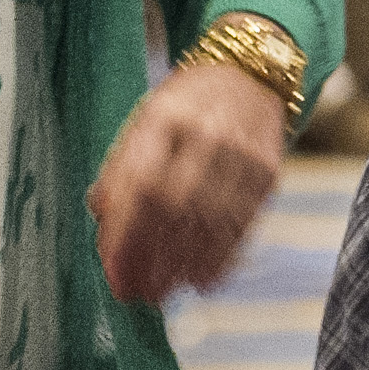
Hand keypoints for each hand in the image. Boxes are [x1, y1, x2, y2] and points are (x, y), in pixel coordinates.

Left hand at [86, 65, 286, 300]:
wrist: (252, 75)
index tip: (114, 272)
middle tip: (134, 293)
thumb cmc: (187, 106)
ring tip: (160, 294)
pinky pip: (242, 226)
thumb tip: (101, 217)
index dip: (125, 236)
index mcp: (166, 115)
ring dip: (181, 267)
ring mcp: (242, 153)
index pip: (140, 184)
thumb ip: (122, 166)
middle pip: (174, 209)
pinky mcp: (267, 173)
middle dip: (150, 259)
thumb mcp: (146, 119)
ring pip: (208, 224)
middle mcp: (207, 133)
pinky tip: (200, 281)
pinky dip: (220, 260)